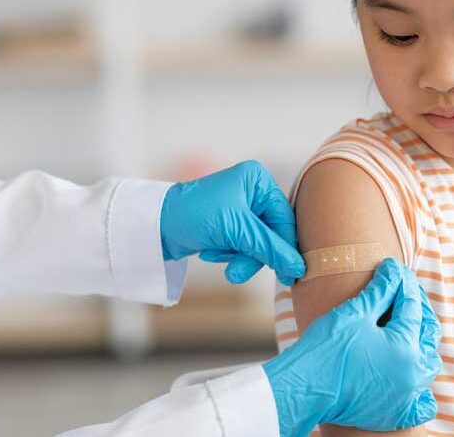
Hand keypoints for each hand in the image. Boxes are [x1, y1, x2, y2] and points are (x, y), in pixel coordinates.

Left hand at [159, 160, 304, 285]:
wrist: (155, 225)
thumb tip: (299, 267)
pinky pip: (244, 248)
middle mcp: (253, 191)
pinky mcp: (230, 225)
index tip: (291, 273)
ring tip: (223, 264)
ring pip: (258, 244)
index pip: (284, 218)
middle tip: (239, 271)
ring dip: (241, 258)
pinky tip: (211, 251)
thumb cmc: (193, 215)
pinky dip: (230, 255)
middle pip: (272, 233)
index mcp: (258, 180)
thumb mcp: (236, 230)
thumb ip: (270, 248)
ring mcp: (242, 209)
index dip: (286, 246)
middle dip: (254, 254)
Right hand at [263, 258, 441, 436]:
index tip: (394, 269)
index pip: (412, 306)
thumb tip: (394, 271)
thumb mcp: (356, 312)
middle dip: (418, 309)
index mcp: (406, 347)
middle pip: (427, 333)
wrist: (304, 389)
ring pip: (427, 365)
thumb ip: (381, 290)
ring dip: (421, 343)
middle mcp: (413, 373)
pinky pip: (421, 403)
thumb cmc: (326, 348)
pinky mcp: (395, 413)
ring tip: (409, 328)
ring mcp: (407, 396)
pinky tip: (411, 376)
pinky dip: (421, 391)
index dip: (403, 283)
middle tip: (403, 291)